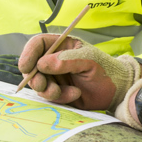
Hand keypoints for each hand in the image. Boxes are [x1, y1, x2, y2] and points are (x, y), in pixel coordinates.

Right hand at [18, 34, 139, 110]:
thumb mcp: (89, 60)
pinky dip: (60, 97)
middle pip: (32, 66)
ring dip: (48, 90)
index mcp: (61, 45)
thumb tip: (42, 64)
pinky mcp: (59, 92)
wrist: (117, 91)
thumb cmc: (105, 69)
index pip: (37, 44)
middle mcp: (54, 60)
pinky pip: (50, 96)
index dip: (28, 53)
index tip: (25, 67)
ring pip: (39, 84)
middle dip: (35, 77)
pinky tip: (75, 94)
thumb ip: (66, 61)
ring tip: (64, 92)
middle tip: (43, 85)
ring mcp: (55, 77)